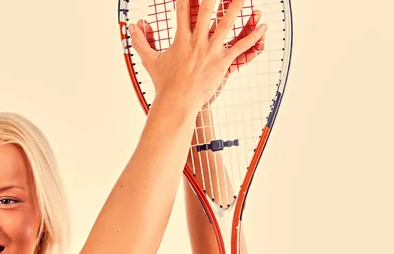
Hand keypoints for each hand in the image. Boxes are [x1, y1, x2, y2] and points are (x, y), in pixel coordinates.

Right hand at [128, 0, 266, 111]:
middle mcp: (197, 41)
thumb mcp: (150, 60)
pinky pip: (240, 47)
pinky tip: (263, 27)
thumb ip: (140, 41)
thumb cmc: (165, 83)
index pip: (182, 9)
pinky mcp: (222, 63)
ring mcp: (211, 51)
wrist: (177, 103)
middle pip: (206, 10)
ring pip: (227, 24)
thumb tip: (131, 26)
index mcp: (181, 38)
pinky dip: (253, 37)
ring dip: (237, 7)